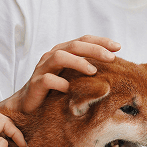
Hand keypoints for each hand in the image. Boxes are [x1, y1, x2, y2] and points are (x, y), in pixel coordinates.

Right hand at [0, 35, 120, 114]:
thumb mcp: (73, 78)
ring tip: (93, 71)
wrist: (28, 106)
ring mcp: (42, 69)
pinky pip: (48, 79)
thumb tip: (115, 69)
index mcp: (63, 52)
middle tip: (111, 58)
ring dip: (78, 62)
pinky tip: (69, 89)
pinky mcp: (35, 84)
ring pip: (59, 57)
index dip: (101, 41)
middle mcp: (52, 56)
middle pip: (74, 45)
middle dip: (94, 49)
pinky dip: (60, 83)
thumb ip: (88, 70)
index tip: (118, 47)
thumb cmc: (55, 91)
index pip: (83, 40)